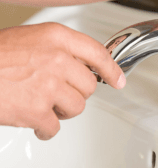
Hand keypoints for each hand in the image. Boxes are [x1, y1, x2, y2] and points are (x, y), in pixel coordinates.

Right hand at [0, 23, 124, 139]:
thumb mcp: (28, 39)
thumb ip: (58, 50)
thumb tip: (81, 68)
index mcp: (56, 38)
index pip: (97, 53)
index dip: (112, 70)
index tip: (118, 81)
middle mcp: (57, 59)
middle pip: (89, 87)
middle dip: (75, 94)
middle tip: (57, 95)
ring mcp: (48, 85)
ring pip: (77, 108)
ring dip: (61, 112)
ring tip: (42, 106)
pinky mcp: (36, 110)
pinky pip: (55, 127)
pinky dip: (46, 129)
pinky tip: (34, 123)